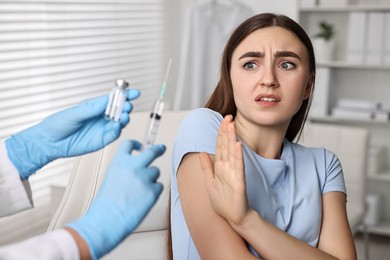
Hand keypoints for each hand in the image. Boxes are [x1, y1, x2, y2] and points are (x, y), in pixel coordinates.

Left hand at [5, 89, 139, 178]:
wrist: (50, 142)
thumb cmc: (58, 124)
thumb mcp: (75, 113)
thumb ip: (92, 109)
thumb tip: (106, 101)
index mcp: (95, 107)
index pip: (113, 99)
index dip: (125, 95)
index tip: (134, 92)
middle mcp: (101, 117)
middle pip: (119, 110)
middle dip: (126, 107)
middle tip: (127, 105)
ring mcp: (102, 129)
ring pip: (119, 122)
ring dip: (124, 118)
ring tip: (124, 115)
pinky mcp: (102, 140)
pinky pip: (114, 135)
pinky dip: (118, 130)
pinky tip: (117, 126)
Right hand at [67, 140, 165, 258]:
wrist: (105, 222)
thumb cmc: (104, 206)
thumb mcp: (110, 179)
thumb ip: (123, 171)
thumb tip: (136, 169)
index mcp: (119, 163)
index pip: (129, 144)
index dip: (136, 143)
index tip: (141, 146)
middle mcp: (133, 167)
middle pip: (151, 152)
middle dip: (158, 149)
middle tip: (161, 149)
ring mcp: (144, 178)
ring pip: (155, 171)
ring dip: (151, 178)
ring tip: (139, 192)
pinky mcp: (153, 191)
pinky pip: (159, 186)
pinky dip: (154, 191)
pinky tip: (143, 199)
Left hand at [200, 115, 249, 227]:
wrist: (234, 217)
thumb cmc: (224, 202)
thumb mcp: (210, 182)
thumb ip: (206, 167)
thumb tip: (201, 153)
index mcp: (220, 167)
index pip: (220, 146)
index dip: (220, 133)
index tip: (223, 120)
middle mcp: (227, 168)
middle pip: (226, 146)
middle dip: (226, 131)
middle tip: (228, 116)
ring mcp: (234, 174)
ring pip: (232, 153)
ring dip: (231, 139)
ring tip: (231, 125)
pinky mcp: (239, 182)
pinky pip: (238, 167)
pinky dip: (237, 156)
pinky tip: (237, 145)